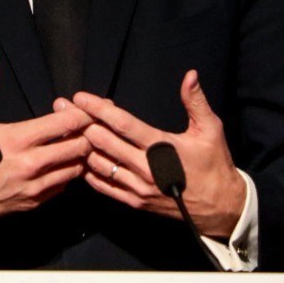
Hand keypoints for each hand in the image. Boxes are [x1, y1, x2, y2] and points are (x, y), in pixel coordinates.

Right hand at [0, 51, 93, 240]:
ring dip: (79, 154)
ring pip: (75, 169)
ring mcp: (34, 188)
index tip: (88, 106)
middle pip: (79, 148)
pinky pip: (63, 186)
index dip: (82, 113)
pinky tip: (60, 161)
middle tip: (88, 123)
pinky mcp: (32, 203)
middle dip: (88, 133)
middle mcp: (31, 166)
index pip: (66, 124)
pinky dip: (67, 172)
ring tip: (75, 140)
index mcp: (17, 140)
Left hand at [69, 70, 245, 238]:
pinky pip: (105, 186)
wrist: (220, 207)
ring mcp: (138, 188)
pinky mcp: (135, 202)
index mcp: (162, 147)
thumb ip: (196, 101)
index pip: (123, 125)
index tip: (81, 97)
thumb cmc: (214, 164)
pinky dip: (89, 172)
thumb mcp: (210, 129)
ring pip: (99, 165)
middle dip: (82, 123)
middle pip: (104, 143)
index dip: (99, 109)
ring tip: (67, 130)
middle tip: (63, 108)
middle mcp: (146, 168)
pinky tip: (80, 158)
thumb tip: (190, 75)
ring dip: (82, 147)